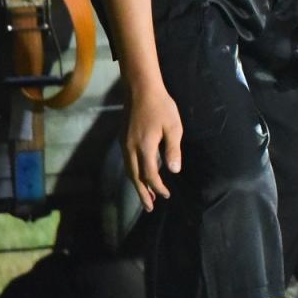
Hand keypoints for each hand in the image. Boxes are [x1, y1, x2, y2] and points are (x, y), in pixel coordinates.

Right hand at [125, 84, 181, 212]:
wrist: (140, 89)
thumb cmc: (161, 107)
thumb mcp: (173, 127)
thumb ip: (173, 149)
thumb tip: (174, 170)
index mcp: (144, 147)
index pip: (149, 174)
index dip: (157, 187)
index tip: (166, 195)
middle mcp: (130, 149)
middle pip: (135, 177)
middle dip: (143, 193)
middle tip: (150, 208)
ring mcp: (124, 144)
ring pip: (129, 171)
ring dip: (137, 185)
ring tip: (146, 196)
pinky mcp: (123, 139)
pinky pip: (127, 163)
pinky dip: (134, 173)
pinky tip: (140, 176)